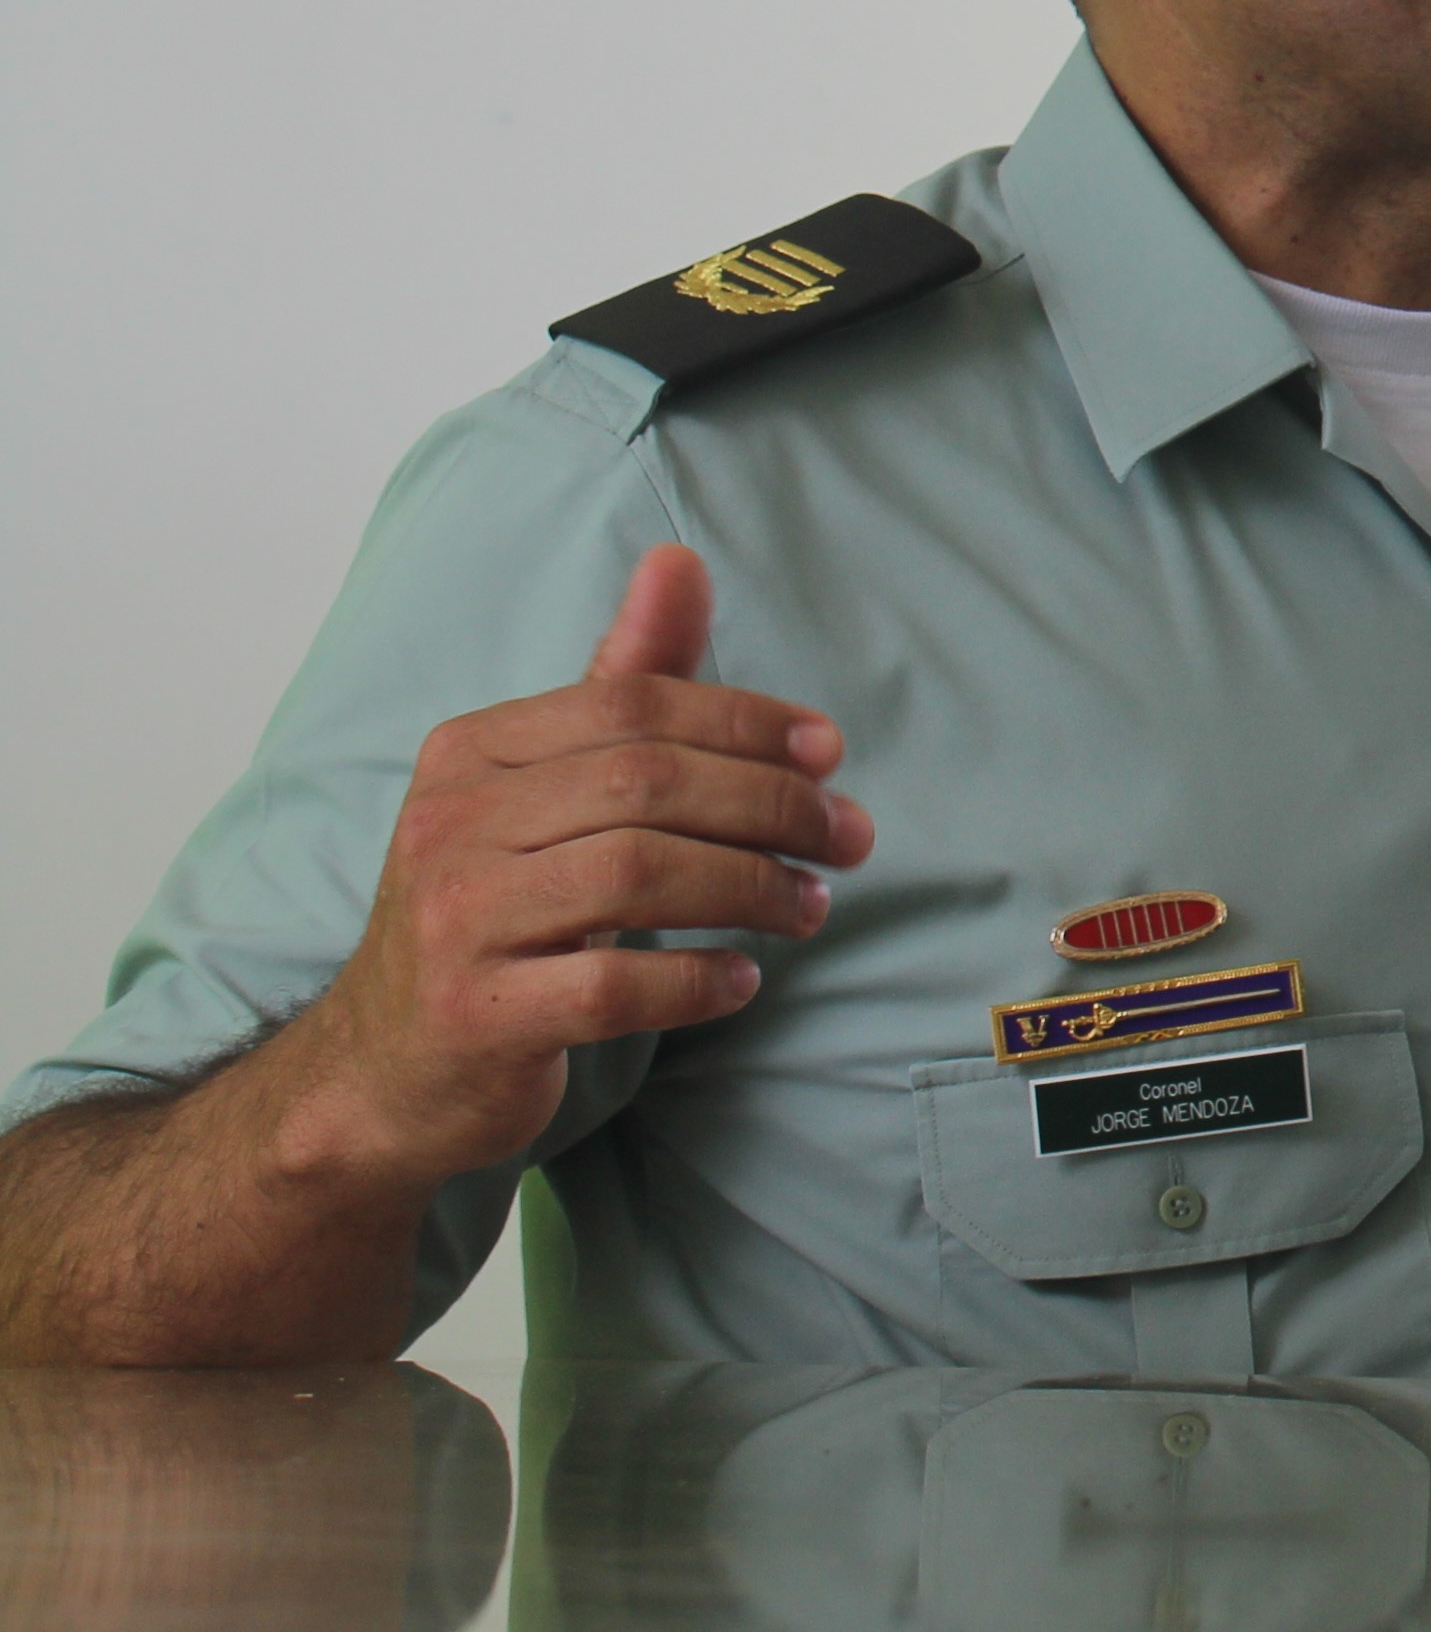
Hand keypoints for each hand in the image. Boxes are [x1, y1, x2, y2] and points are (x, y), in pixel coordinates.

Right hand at [268, 546, 868, 1203]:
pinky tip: (740, 979)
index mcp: (471, 752)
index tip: (831, 752)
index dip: (747, 721)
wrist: (381, 1070)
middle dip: (772, 804)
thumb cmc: (494, 910)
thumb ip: (620, 684)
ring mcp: (454, 923)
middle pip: (648, 783)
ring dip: (752, 888)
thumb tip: (679, 560)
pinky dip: (696, 978)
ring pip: (638, 874)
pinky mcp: (475, 1018)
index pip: (633, 704)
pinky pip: (613, 985)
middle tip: (850, 839)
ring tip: (808, 907)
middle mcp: (450, 825)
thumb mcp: (544, 791)